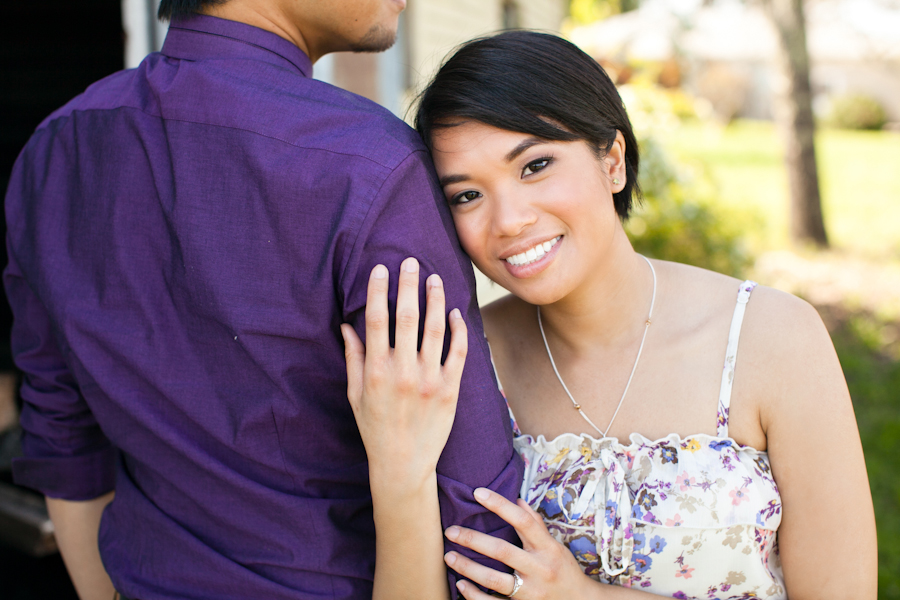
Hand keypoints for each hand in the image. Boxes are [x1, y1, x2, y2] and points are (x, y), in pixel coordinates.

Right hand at [340, 257, 467, 489]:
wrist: (404, 463)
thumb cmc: (375, 428)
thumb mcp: (355, 394)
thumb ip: (354, 358)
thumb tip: (347, 324)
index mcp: (376, 370)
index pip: (376, 319)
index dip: (378, 290)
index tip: (381, 269)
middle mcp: (403, 371)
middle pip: (407, 316)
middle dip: (408, 285)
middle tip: (411, 262)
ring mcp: (430, 379)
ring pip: (435, 328)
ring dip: (436, 299)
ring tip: (435, 279)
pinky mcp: (451, 389)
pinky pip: (458, 351)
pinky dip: (458, 329)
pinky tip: (454, 313)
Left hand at [444, 488, 593, 599]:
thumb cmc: (564, 570)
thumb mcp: (555, 546)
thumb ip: (536, 525)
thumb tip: (517, 500)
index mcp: (548, 549)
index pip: (523, 521)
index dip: (500, 505)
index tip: (478, 493)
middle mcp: (539, 569)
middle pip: (502, 551)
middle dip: (473, 540)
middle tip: (451, 530)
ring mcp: (531, 592)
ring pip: (494, 580)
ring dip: (468, 568)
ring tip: (449, 557)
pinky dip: (475, 596)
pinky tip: (461, 584)